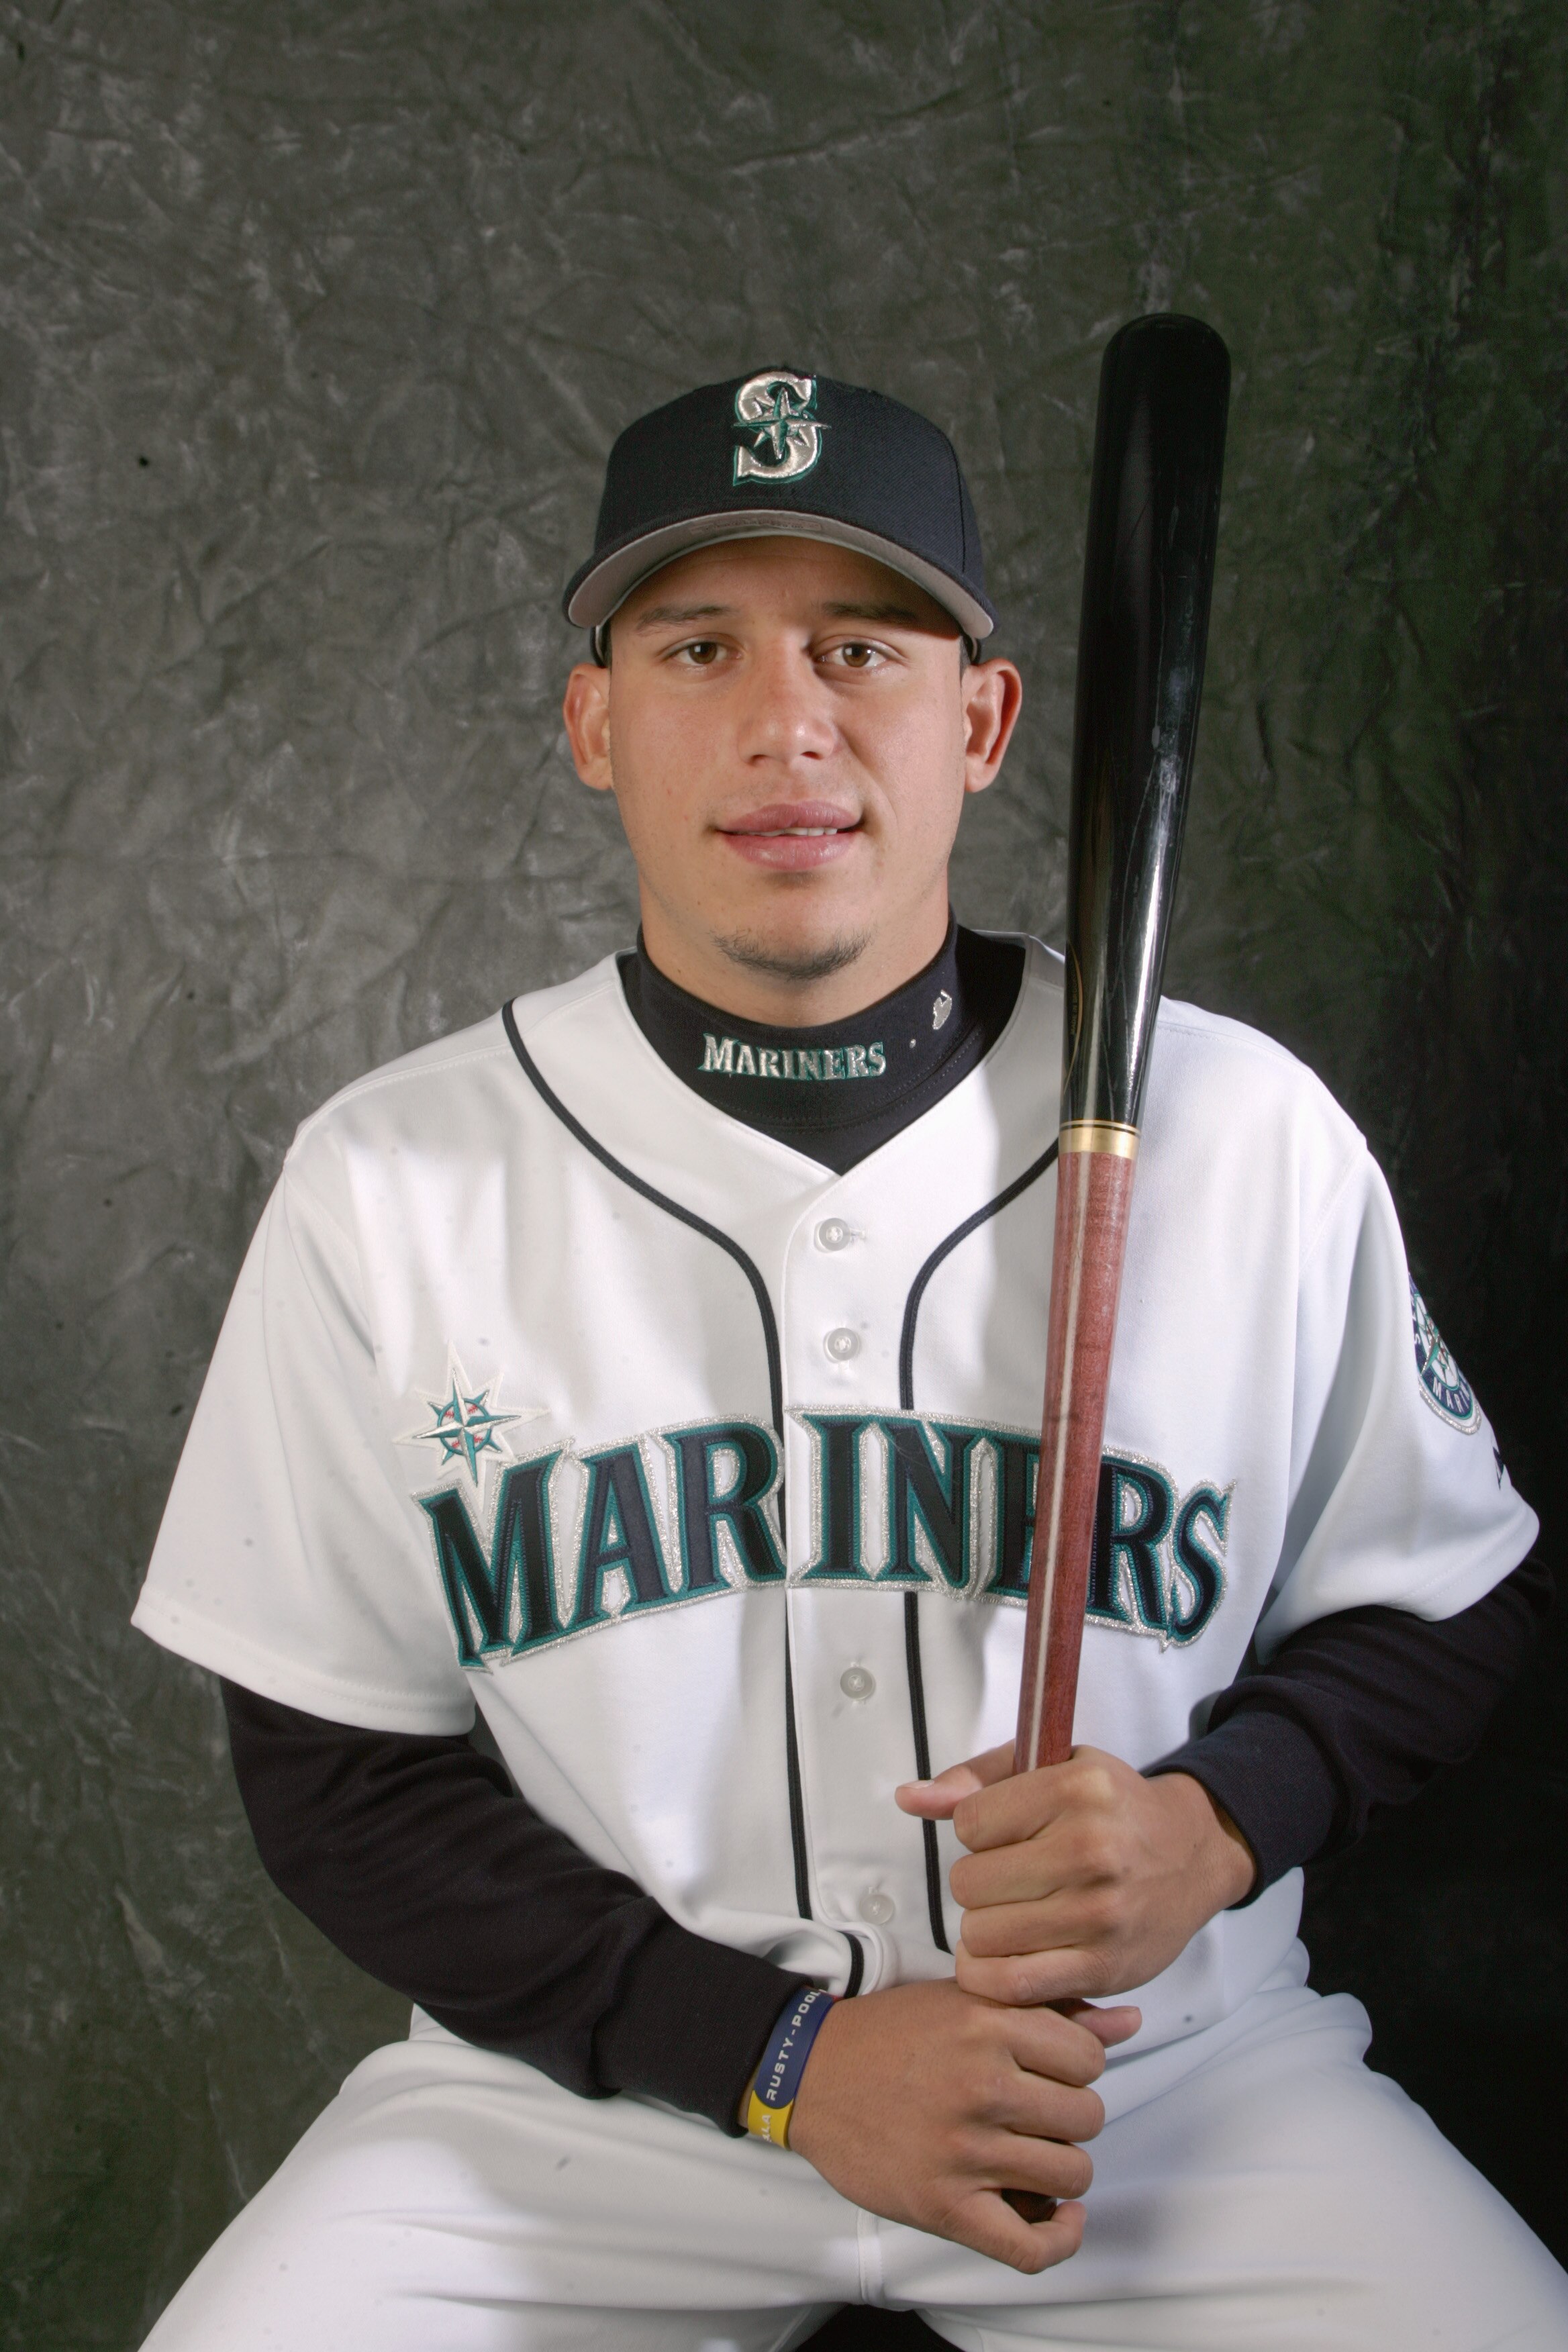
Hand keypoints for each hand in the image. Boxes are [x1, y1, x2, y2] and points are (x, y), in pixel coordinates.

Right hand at [786, 1977, 1139, 2273]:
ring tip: (1033, 2154)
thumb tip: (1130, 2022)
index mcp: (987, 2023)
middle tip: (1037, 2114)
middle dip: (1071, 2117)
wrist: (810, 2074)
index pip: (1090, 2058)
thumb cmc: (892, 2035)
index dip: (1078, 2067)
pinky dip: (1058, 2239)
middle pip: (1087, 2117)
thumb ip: (1052, 2012)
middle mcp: (980, 2083)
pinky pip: (1031, 2245)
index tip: (1052, 2072)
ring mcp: (963, 2148)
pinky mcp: (943, 2204)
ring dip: (1061, 2169)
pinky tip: (1055, 2216)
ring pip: (1071, 2174)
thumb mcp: (968, 2002)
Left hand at [898, 1746, 1256, 2005]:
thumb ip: (976, 1780)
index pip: (970, 1823)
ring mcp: (1099, 1913)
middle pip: (969, 1883)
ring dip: (984, 1928)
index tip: (1005, 1832)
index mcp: (1076, 1790)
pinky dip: (991, 1975)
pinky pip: (1011, 1983)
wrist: (1192, 1853)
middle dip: (978, 1881)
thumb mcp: (1053, 1767)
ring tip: (1013, 1913)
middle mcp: (1091, 1849)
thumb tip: (907, 1798)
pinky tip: (1005, 1953)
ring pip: (981, 1934)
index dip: (976, 1829)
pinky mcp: (1102, 1966)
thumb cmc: (1112, 1807)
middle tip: (1011, 1878)